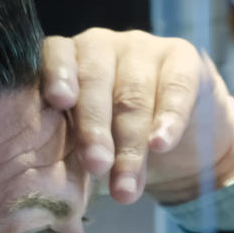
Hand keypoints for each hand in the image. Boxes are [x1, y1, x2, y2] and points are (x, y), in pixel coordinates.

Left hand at [41, 29, 233, 204]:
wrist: (172, 136)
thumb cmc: (109, 139)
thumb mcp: (84, 142)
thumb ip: (67, 146)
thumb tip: (51, 185)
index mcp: (68, 59)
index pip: (57, 55)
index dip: (58, 75)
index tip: (59, 101)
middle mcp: (102, 46)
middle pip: (96, 81)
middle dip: (95, 129)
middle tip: (96, 166)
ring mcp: (142, 48)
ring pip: (133, 93)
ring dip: (131, 143)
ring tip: (127, 186)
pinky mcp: (182, 57)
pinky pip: (175, 87)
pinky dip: (169, 118)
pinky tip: (162, 144)